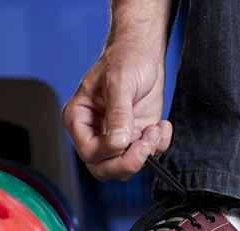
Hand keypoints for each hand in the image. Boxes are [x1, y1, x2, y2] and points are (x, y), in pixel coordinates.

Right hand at [63, 43, 171, 180]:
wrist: (144, 53)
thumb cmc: (125, 59)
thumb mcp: (120, 82)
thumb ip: (118, 114)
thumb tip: (118, 141)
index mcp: (79, 119)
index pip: (88, 152)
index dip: (109, 151)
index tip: (128, 137)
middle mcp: (94, 132)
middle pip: (103, 169)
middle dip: (128, 162)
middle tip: (146, 144)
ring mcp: (115, 138)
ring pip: (124, 168)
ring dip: (145, 154)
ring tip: (155, 129)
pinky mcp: (135, 138)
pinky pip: (146, 157)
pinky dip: (158, 147)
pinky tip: (161, 126)